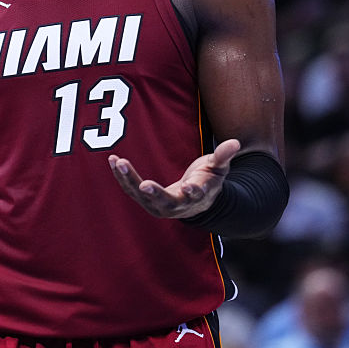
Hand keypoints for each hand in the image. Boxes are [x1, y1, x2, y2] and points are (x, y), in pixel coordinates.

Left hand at [108, 139, 240, 218]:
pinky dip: (121, 176)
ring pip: (142, 197)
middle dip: (154, 193)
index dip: (194, 193)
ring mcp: (160, 205)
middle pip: (165, 203)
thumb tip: (235, 142)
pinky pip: (131, 189)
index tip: (190, 187)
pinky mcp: (146, 199)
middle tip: (144, 184)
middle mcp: (178, 205)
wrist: (196, 201)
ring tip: (119, 162)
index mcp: (198, 197)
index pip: (196, 197)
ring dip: (129, 180)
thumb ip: (223, 156)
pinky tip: (113, 160)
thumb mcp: (219, 168)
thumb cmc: (208, 180)